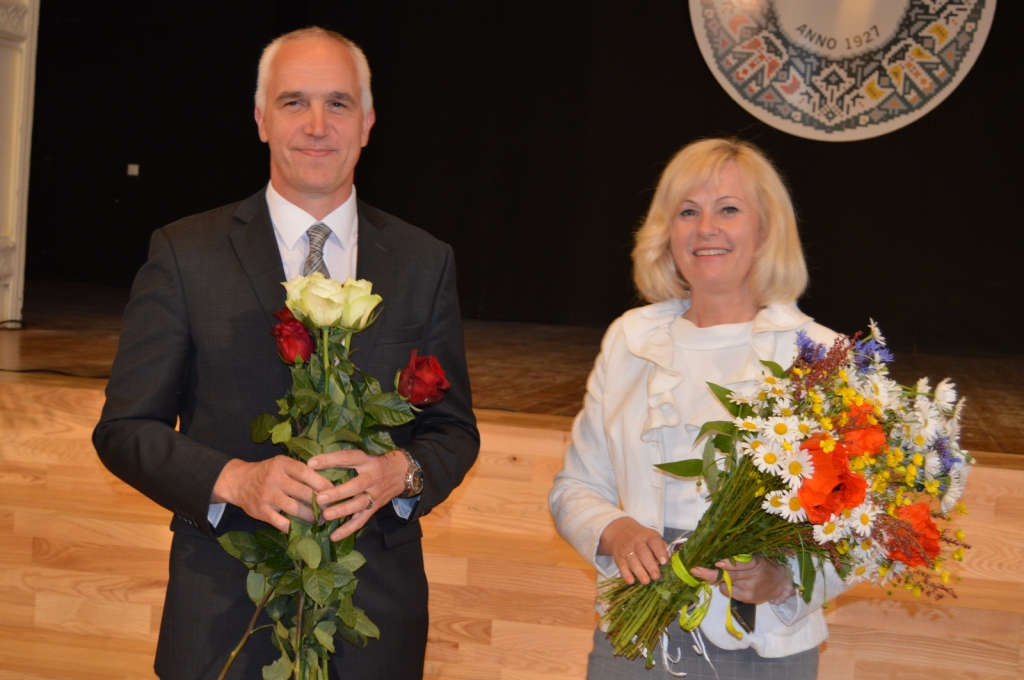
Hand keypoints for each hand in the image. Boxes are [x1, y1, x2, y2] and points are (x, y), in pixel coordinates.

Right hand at [211, 456, 333, 532]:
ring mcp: (266, 495)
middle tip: (331, 509)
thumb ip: (300, 470)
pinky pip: (281, 522)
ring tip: (319, 520)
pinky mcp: (260, 511)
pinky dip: (293, 527)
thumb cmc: (267, 472)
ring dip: (310, 516)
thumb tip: (327, 482)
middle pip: (303, 492)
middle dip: (320, 502)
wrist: (237, 481)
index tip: (335, 492)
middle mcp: (274, 478)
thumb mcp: (282, 464)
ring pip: (295, 508)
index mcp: (282, 464)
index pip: (307, 473)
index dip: (323, 483)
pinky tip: (302, 529)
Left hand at [307, 449, 408, 541]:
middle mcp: (372, 478)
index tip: (311, 463)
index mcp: (367, 461)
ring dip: (342, 511)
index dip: (330, 460)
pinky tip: (334, 536)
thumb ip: (345, 460)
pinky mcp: (375, 508)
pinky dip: (348, 529)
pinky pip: (361, 520)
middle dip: (338, 493)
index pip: (348, 458)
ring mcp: (375, 494)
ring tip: (326, 515)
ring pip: (359, 505)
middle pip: (356, 486)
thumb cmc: (376, 462)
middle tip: (320, 498)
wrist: (403, 472)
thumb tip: (314, 462)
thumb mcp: (365, 455)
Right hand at [597, 517, 667, 584]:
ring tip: (646, 581)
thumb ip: (662, 548)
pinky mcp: (618, 557)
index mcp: (648, 535)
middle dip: (650, 565)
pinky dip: (626, 574)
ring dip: (639, 571)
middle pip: (643, 553)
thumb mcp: (652, 537)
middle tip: (656, 576)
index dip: (660, 551)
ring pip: (632, 560)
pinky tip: (631, 581)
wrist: (620, 531)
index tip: (664, 562)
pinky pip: (621, 566)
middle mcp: (637, 541)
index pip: (654, 542)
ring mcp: (626, 549)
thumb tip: (674, 561)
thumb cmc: (642, 538)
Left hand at [689, 555, 795, 604]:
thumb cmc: (763, 566)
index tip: (717, 563)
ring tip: (722, 575)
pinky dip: (726, 588)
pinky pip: (730, 593)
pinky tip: (731, 584)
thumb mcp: (755, 558)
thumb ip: (740, 559)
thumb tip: (717, 561)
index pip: (741, 563)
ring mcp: (752, 589)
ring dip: (720, 580)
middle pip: (729, 575)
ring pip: (727, 584)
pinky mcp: (749, 599)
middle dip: (710, 573)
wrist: (779, 583)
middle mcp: (755, 575)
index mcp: (757, 561)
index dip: (728, 564)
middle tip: (695, 570)